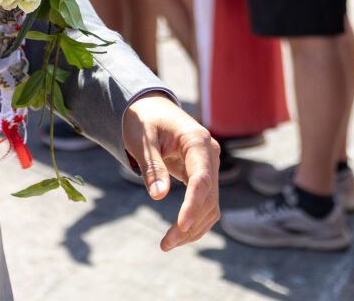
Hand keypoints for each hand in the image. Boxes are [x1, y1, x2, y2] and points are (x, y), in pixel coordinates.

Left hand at [120, 93, 220, 251]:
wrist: (150, 108)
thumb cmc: (143, 120)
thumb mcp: (142, 140)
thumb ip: (152, 167)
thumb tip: (159, 196)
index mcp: (197, 141)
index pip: (202, 179)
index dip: (193, 205)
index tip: (180, 226)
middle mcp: (210, 155)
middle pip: (208, 197)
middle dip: (190, 224)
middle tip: (165, 244)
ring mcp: (209, 166)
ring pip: (211, 205)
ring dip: (193, 228)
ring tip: (168, 244)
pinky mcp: (203, 176)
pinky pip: (205, 203)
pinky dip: (194, 221)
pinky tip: (178, 236)